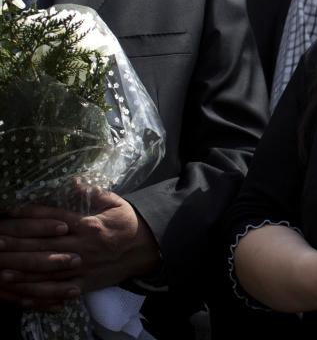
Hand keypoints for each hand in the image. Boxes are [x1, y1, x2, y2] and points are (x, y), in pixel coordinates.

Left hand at [0, 188, 159, 303]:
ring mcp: (81, 267)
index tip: (9, 211)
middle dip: (16, 244)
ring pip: (46, 269)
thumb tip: (73, 181)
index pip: (52, 218)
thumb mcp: (115, 202)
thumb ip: (93, 193)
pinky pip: (57, 290)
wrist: (146, 249)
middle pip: (43, 245)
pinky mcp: (83, 283)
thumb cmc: (128, 223)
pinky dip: (37, 291)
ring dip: (21, 268)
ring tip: (0, 266)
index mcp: (88, 224)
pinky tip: (20, 290)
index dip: (29, 214)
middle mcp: (82, 246)